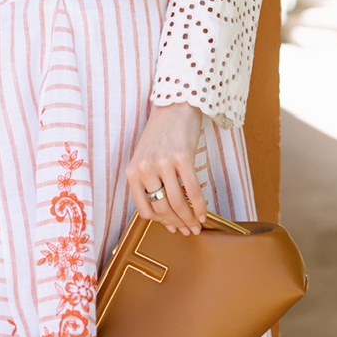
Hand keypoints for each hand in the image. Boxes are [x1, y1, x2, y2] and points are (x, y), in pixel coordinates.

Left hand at [125, 101, 207, 234]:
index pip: (145, 211)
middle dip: (178, 224)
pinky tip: (203, 213)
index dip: (161, 223)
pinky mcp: (182, 157)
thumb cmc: (162, 135)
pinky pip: (193, 190)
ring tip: (197, 225)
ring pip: (177, 203)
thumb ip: (152, 185)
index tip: (173, 227)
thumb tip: (168, 219)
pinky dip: (199, 206)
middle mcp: (145, 168)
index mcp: (132, 172)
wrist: (174, 105)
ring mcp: (163, 163)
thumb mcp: (146, 159)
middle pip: (162, 209)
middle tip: (189, 230)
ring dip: (189, 219)